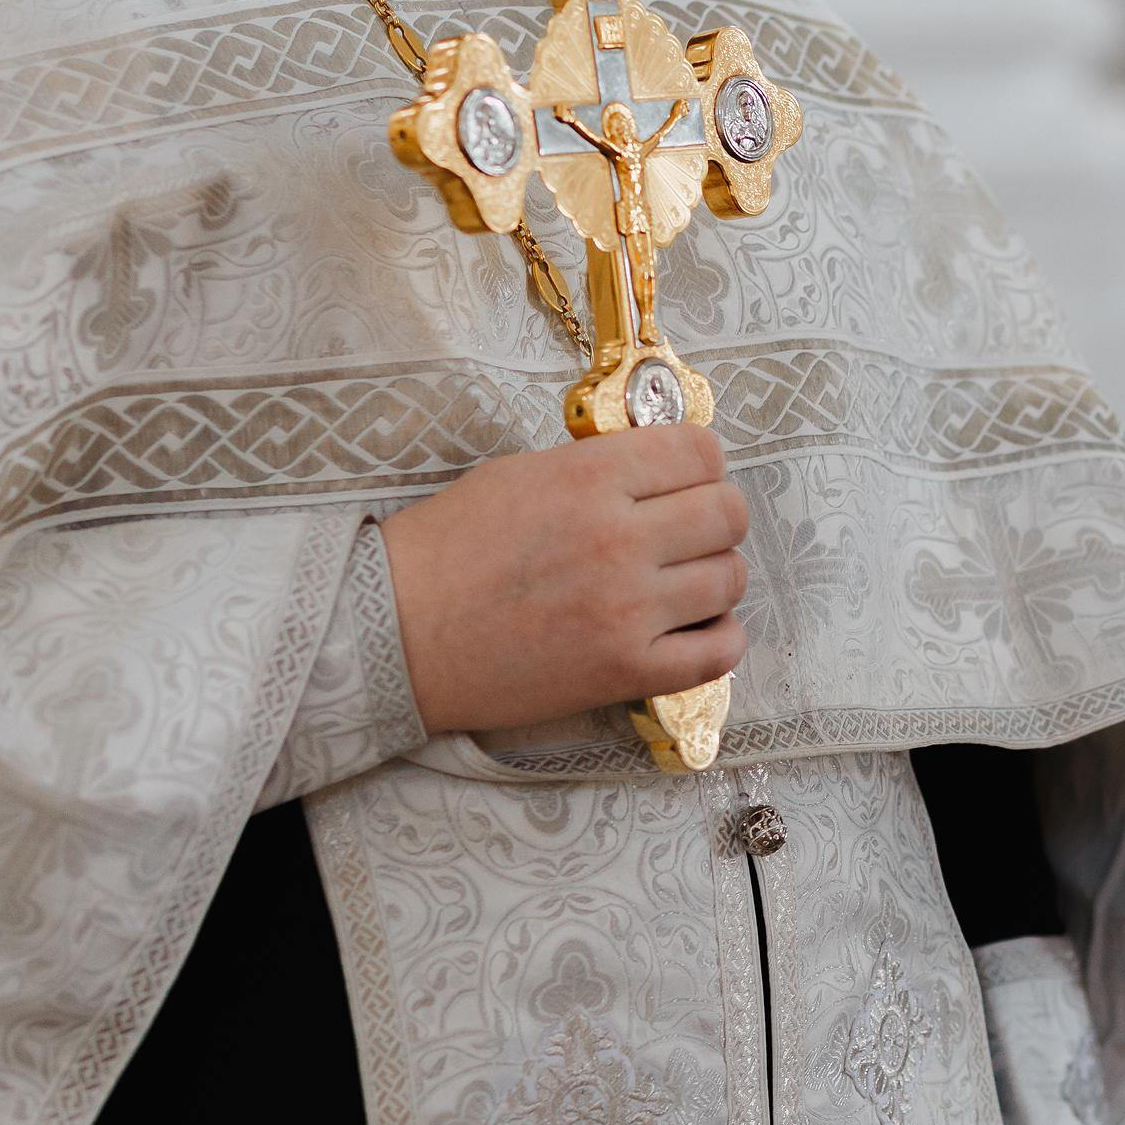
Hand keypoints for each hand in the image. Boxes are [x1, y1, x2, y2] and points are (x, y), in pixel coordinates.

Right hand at [382, 425, 749, 733]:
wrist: (394, 633)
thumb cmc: (448, 550)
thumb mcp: (521, 473)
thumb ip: (600, 468)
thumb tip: (664, 469)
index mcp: (590, 478)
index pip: (701, 452)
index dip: (703, 464)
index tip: (688, 479)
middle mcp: (619, 540)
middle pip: (729, 514)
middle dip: (716, 516)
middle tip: (689, 531)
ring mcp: (628, 610)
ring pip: (730, 579)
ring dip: (715, 576)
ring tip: (681, 581)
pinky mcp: (625, 671)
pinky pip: (719, 651)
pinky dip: (720, 636)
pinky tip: (694, 627)